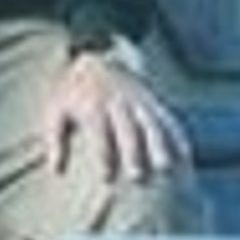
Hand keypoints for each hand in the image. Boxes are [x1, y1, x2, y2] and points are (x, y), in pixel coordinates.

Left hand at [42, 52, 191, 182]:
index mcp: (93, 104)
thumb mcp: (57, 110)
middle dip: (133, 152)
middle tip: (137, 178)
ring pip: (151, 123)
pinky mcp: (154, 102)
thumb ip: (54, 139)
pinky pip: (169, 119)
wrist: (96, 60)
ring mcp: (138, 101)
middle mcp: (118, 101)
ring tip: (165, 168)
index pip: (99, 131)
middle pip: (127, 128)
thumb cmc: (74, 94)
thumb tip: (56, 170)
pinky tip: (185, 159)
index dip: (103, 155)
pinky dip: (177, 137)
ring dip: (158, 145)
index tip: (107, 179)